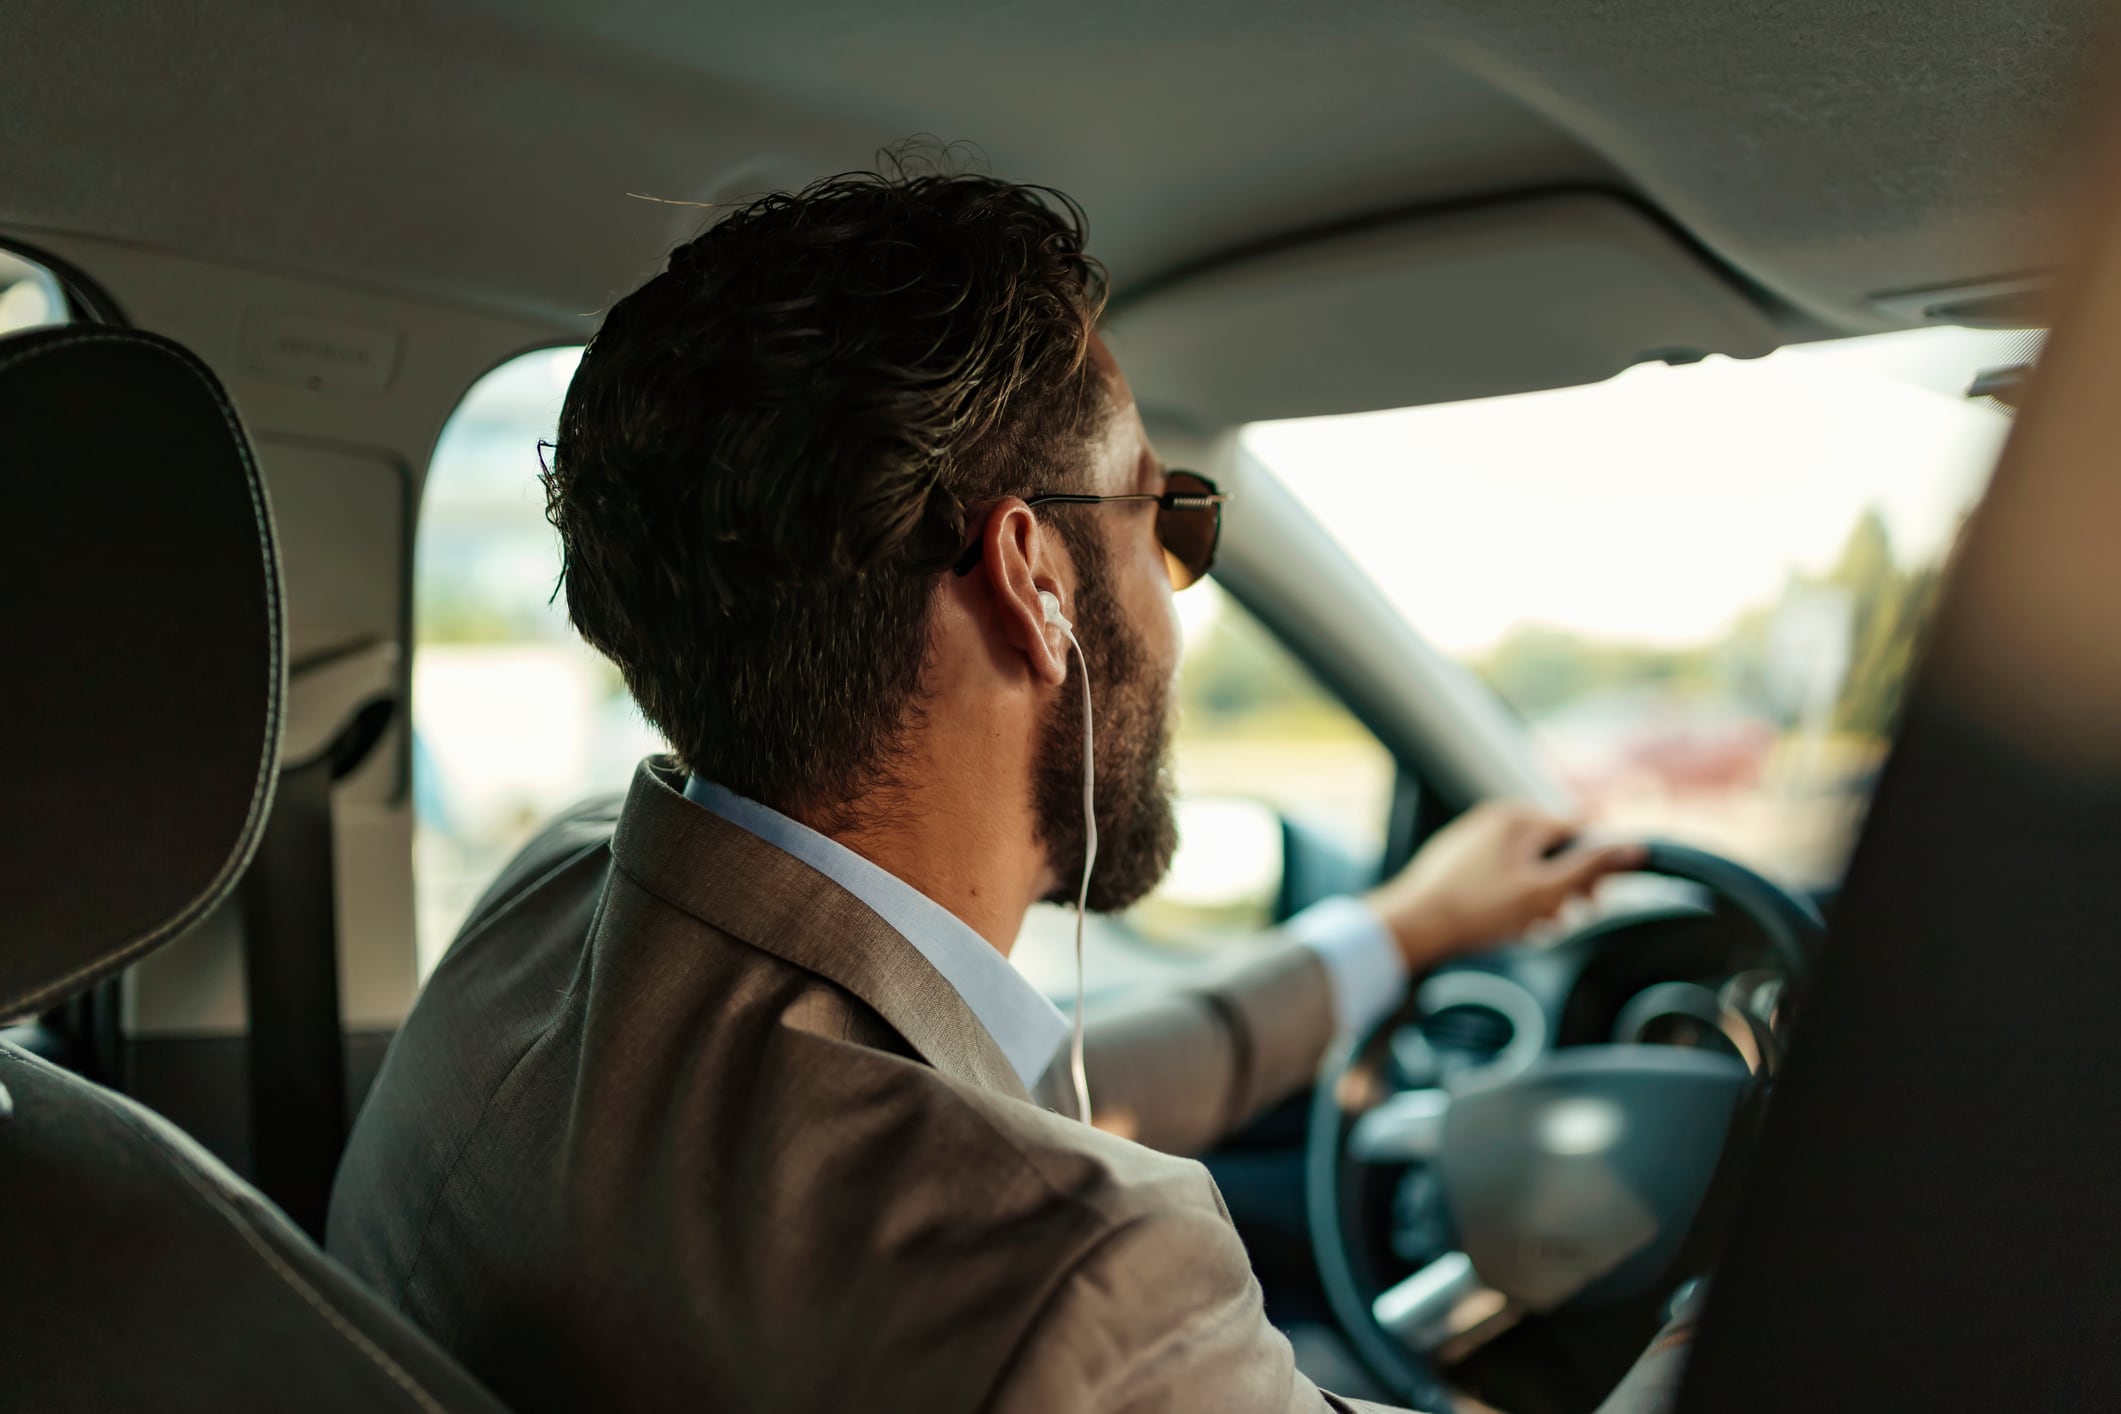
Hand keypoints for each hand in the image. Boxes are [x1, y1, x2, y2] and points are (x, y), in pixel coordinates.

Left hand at [1364, 802, 1645, 971]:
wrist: (1412, 926)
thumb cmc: (1478, 910)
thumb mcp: (1544, 892)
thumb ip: (1589, 868)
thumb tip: (1633, 848)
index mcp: (1518, 817)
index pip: (1577, 833)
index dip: (1592, 869)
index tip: (1591, 902)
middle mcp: (1494, 819)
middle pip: (1551, 850)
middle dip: (1561, 887)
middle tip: (1556, 920)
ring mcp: (1473, 838)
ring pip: (1525, 866)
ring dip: (1536, 898)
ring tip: (1527, 928)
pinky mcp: (1457, 860)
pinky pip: (1499, 874)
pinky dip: (1510, 898)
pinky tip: (1503, 925)